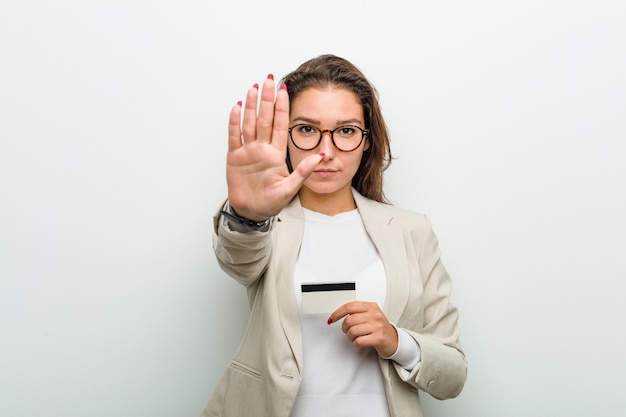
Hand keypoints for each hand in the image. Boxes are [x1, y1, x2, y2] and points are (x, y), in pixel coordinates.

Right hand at [226, 75, 324, 220]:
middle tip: (268, 79)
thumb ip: (304, 171)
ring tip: (253, 88)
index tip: (285, 91)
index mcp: (277, 153)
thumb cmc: (272, 202)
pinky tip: (236, 107)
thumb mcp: (290, 188)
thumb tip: (322, 156)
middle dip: (267, 99)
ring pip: (249, 123)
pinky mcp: (234, 157)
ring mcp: (248, 151)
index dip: (282, 108)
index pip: (281, 125)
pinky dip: (234, 121)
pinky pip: (234, 136)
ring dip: (250, 105)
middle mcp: (263, 148)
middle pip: (265, 118)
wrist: (253, 212)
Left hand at [328, 301, 397, 357]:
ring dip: (350, 336)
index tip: (332, 318)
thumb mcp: (371, 315)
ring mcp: (377, 326)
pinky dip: (356, 343)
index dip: (338, 313)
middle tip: (347, 330)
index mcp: (371, 306)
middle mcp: (375, 315)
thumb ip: (358, 312)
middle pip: (349, 320)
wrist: (394, 340)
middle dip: (344, 328)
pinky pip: (359, 341)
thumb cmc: (379, 327)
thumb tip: (338, 314)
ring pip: (352, 331)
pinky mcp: (378, 338)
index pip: (350, 306)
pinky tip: (360, 342)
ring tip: (355, 337)